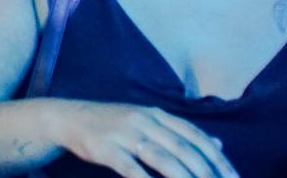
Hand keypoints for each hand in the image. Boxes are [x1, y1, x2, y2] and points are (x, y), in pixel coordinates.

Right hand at [49, 100, 236, 177]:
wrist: (67, 117)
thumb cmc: (112, 124)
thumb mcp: (148, 120)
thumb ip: (181, 132)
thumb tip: (218, 143)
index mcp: (158, 114)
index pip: (196, 137)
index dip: (218, 159)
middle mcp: (145, 120)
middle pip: (184, 149)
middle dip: (207, 173)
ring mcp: (124, 133)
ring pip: (163, 158)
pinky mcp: (105, 147)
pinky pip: (130, 167)